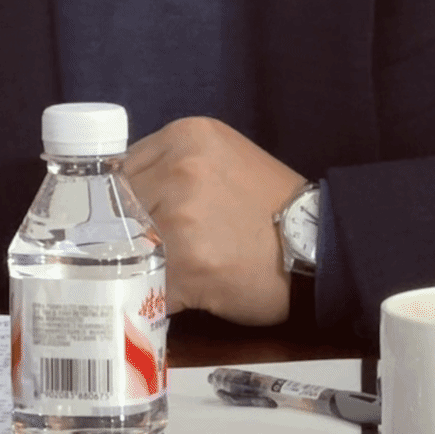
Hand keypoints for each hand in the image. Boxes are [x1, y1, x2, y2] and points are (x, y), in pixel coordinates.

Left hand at [122, 116, 305, 325]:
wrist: (318, 246)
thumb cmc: (268, 207)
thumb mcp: (218, 160)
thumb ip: (170, 167)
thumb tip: (118, 197)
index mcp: (185, 136)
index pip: (119, 171)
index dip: (116, 204)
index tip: (119, 225)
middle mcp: (180, 168)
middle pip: (117, 208)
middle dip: (122, 236)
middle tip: (139, 255)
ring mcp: (183, 216)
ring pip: (127, 247)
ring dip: (135, 269)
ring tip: (158, 276)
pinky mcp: (191, 263)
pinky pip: (146, 284)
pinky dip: (151, 296)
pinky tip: (171, 296)